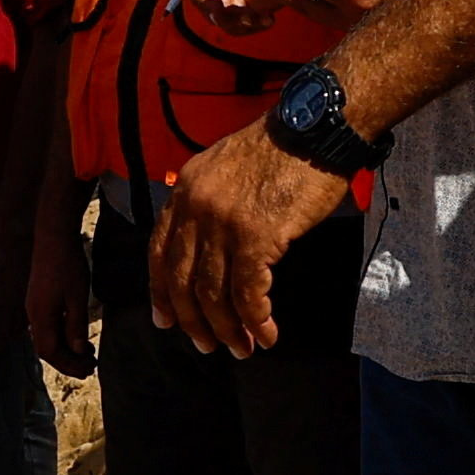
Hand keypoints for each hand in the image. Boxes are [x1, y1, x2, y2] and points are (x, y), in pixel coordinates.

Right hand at [27, 198, 98, 378]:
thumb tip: (78, 350)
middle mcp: (34, 315)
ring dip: (67, 350)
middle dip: (68, 361)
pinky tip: (76, 334)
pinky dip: (63, 336)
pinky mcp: (39, 299)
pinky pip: (48, 326)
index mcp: (41, 317)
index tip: (88, 371)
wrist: (53, 236)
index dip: (69, 365)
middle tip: (90, 367)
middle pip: (47, 349)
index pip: (51, 352)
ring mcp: (35, 307)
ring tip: (88, 353)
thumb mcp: (78, 297)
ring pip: (47, 338)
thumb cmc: (67, 265)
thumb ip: (76, 325)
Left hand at [148, 122, 353, 357]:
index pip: (159, 252)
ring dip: (228, 329)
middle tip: (210, 346)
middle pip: (182, 281)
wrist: (316, 127)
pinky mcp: (256, 235)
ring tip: (243, 348)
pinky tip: (267, 334)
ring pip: (213, 293)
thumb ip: (206, 202)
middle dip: (195, 322)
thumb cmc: (281, 148)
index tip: (167, 321)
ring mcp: (223, 222)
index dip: (161, 292)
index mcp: (184, 191)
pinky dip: (256, 319)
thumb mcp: (224, 168)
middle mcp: (195, 208)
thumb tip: (204, 245)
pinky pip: (248, 292)